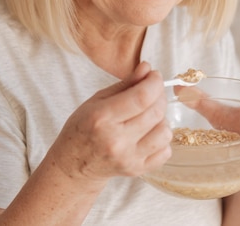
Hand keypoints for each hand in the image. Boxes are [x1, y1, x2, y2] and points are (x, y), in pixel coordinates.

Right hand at [50, 62, 172, 182]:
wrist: (74, 165)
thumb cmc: (83, 128)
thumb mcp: (97, 100)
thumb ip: (125, 84)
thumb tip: (147, 68)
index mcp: (102, 118)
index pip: (142, 97)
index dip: (154, 83)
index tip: (154, 76)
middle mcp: (116, 140)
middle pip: (156, 112)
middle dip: (159, 96)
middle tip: (152, 93)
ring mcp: (128, 158)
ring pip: (165, 132)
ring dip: (162, 119)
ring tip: (149, 116)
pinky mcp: (137, 170)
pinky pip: (165, 151)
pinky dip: (162, 140)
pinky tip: (149, 134)